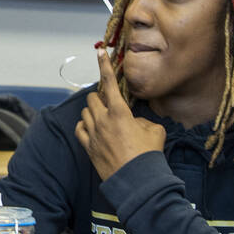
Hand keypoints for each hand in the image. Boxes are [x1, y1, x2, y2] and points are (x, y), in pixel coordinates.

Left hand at [75, 48, 165, 181]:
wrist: (137, 181)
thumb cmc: (148, 155)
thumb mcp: (154, 131)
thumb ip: (143, 121)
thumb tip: (136, 122)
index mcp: (119, 112)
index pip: (109, 83)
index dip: (104, 65)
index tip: (100, 52)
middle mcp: (103, 120)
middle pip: (93, 97)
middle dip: (100, 96)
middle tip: (111, 103)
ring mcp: (93, 134)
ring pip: (85, 112)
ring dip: (93, 111)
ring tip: (104, 118)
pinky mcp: (88, 147)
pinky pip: (79, 129)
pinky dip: (84, 125)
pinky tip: (92, 128)